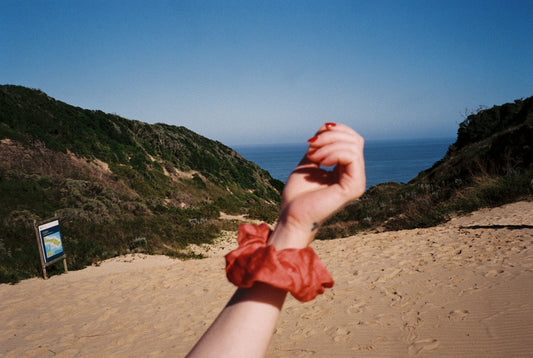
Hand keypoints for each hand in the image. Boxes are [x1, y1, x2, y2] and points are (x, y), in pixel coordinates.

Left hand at [268, 123, 365, 248]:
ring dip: (329, 144)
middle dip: (330, 136)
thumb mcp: (310, 161)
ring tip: (312, 156)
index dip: (334, 131)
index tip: (311, 140)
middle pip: (355, 139)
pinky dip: (333, 153)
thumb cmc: (298, 194)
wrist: (291, 216)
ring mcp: (357, 182)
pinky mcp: (354, 187)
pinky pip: (351, 157)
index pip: (351, 139)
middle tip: (310, 146)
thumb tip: (328, 126)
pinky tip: (320, 161)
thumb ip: (321, 145)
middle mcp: (355, 176)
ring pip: (353, 146)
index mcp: (346, 170)